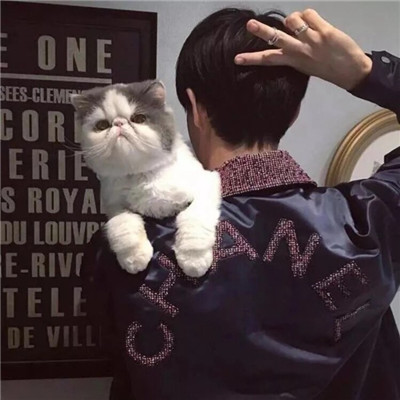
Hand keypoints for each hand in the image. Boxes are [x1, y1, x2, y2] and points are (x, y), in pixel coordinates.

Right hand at [234, 9, 371, 90]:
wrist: (350, 70)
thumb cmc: (325, 67)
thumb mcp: (304, 65)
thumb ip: (293, 51)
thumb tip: (285, 30)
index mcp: (292, 61)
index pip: (268, 60)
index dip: (251, 59)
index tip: (237, 59)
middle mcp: (299, 51)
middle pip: (276, 39)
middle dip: (262, 31)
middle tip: (250, 25)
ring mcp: (312, 41)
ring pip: (293, 20)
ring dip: (293, 18)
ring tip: (297, 23)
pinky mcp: (325, 31)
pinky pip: (310, 14)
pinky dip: (309, 15)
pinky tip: (314, 23)